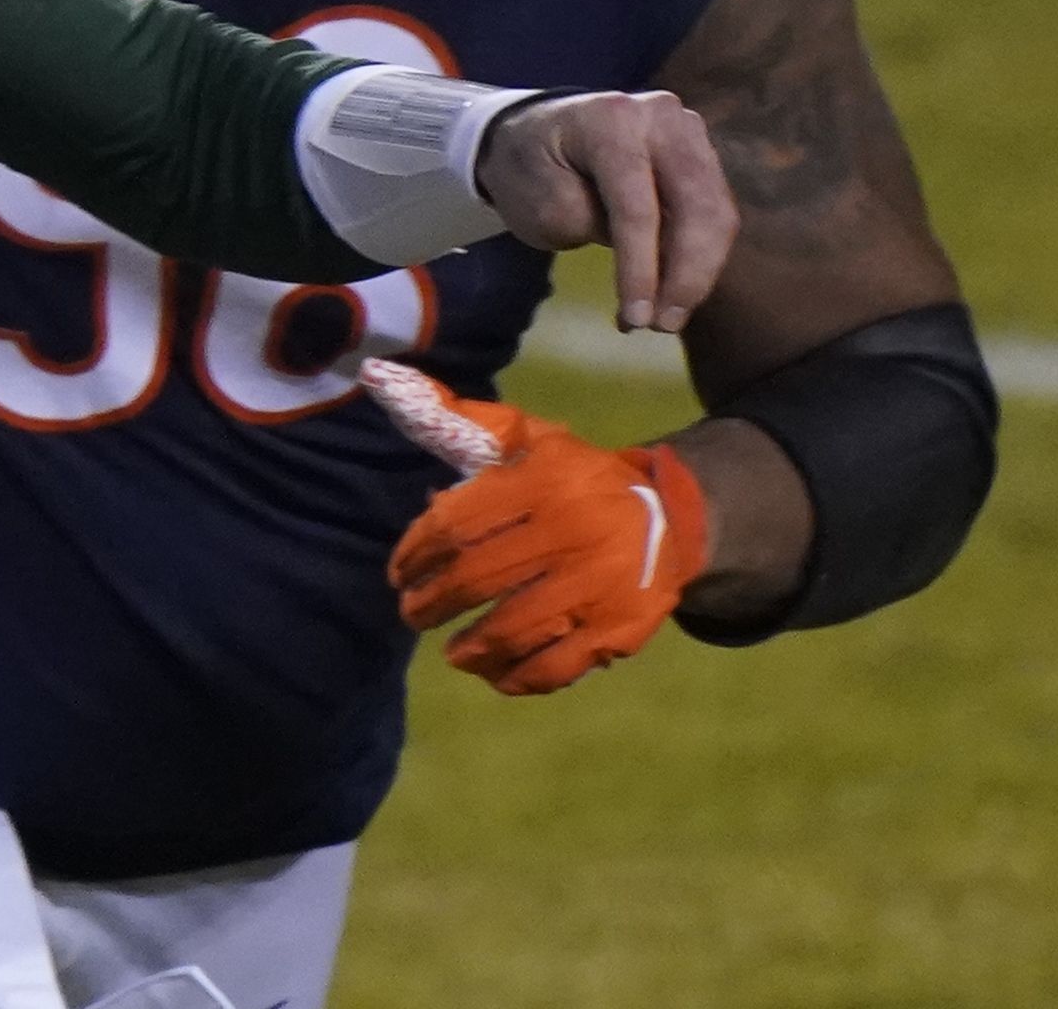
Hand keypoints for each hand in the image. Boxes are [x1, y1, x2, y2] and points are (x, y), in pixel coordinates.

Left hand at [382, 385, 711, 695]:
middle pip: (477, 579)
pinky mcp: (619, 628)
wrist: (673, 518)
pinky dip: (517, 678)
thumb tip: (383, 381)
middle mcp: (572, 530)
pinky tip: (495, 674)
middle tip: (413, 613)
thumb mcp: (530, 439)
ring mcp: (598, 584)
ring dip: (469, 648)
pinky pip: (556, 666)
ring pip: (513, 629)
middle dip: (432, 603)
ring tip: (451, 651)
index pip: (456, 524)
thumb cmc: (577, 478)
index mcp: (543, 481)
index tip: (398, 573)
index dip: (415, 553)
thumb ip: (463, 420)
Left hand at [475, 90, 735, 331]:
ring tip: (668, 316)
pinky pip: (713, 211)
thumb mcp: (540, 201)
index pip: (637, 205)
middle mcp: (661, 116)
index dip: (641, 267)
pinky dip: (701, 256)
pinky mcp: (700, 154)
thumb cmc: (530, 168)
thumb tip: (651, 260)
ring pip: (716, 211)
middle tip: (662, 325)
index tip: (635, 319)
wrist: (536, 133)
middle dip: (686, 275)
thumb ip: (591, 223)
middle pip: (696, 206)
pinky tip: (676, 289)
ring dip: (699, 271)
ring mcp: (687, 131)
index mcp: (611, 120)